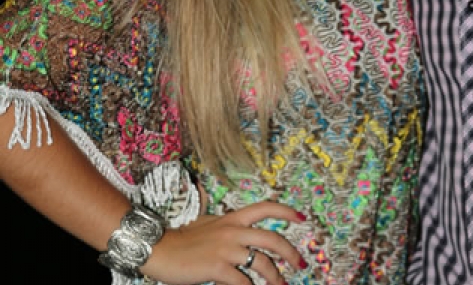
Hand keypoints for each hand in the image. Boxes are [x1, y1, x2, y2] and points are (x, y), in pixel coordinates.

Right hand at [140, 201, 307, 284]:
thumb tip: (245, 237)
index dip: (286, 212)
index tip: (301, 218)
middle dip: (290, 252)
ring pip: (261, 262)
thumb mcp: (210, 225)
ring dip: (275, 277)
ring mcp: (225, 249)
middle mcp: (233, 231)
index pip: (265, 208)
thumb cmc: (182, 239)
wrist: (158, 248)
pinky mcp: (216, 267)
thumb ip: (229, 229)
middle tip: (300, 264)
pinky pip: (242, 282)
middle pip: (271, 238)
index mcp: (232, 218)